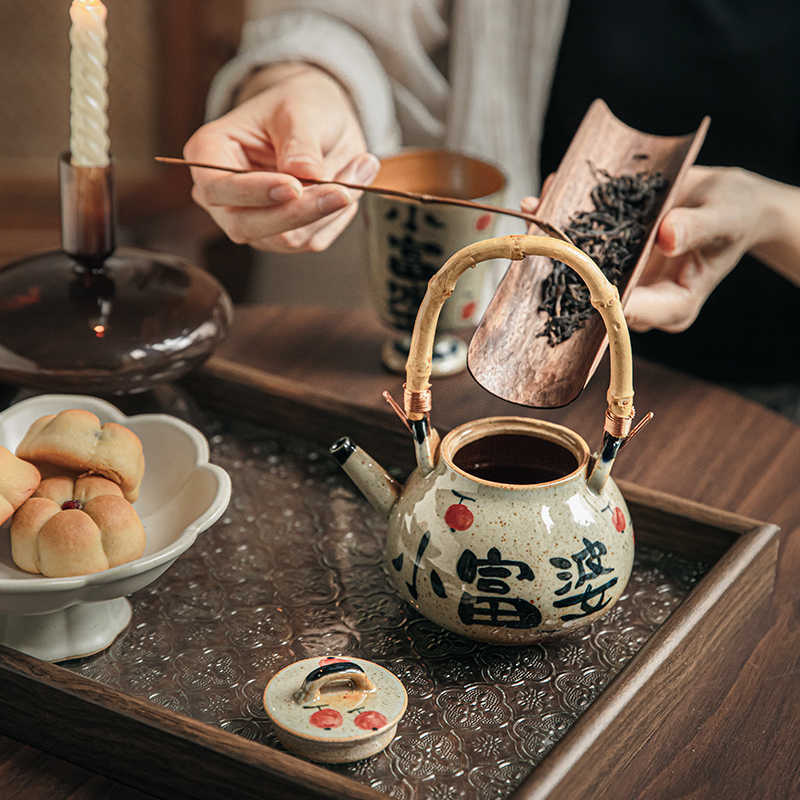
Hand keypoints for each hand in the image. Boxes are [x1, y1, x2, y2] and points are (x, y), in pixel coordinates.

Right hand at [184, 62, 378, 252]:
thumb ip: (300, 142)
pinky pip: (313, 239)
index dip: (255, 192)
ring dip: (329, 209)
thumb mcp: (300, 109)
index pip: (219, 187)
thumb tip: (305, 174)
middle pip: (250, 225)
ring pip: (288, 238)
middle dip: (301, 211)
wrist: (317, 121)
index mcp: (209, 154)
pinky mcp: (283, 236)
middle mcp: (222, 197)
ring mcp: (251, 221)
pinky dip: (337, 215)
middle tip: (344, 191)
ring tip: (361, 167)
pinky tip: (352, 184)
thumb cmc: (298, 106)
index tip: (295, 186)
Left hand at [524, 167, 770, 333]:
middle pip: (597, 295)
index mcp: (675, 305)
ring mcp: (624, 281)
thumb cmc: (735, 213)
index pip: (632, 310)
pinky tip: (543, 199)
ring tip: (538, 208)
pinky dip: (564, 224)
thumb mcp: (724, 216)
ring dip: (557, 242)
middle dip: (566, 267)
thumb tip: (666, 237)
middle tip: (541, 238)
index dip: (602, 294)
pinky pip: (584, 246)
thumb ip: (696, 229)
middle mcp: (643, 300)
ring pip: (582, 271)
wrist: (730, 203)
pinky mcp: (613, 260)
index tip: (577, 269)